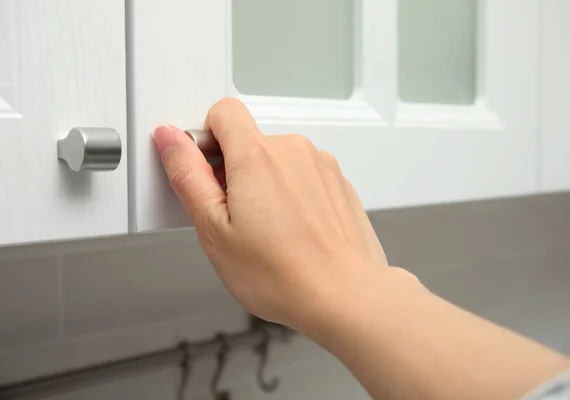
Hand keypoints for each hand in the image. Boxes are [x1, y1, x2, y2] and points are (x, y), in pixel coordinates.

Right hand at [153, 98, 390, 330]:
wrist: (345, 296)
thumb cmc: (284, 274)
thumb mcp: (215, 230)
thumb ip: (188, 176)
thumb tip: (170, 140)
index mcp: (257, 156)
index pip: (223, 112)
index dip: (206, 138)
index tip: (206, 170)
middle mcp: (294, 150)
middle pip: (250, 140)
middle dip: (235, 171)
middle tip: (237, 217)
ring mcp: (321, 165)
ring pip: (278, 161)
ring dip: (267, 185)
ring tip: (270, 231)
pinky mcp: (338, 183)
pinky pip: (305, 177)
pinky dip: (294, 196)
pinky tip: (294, 232)